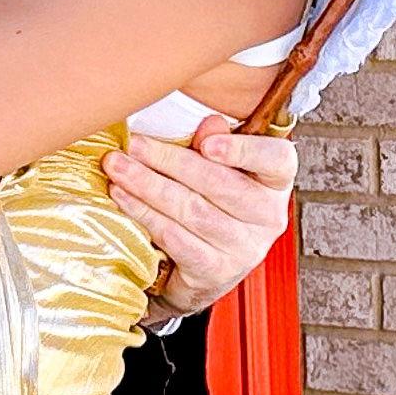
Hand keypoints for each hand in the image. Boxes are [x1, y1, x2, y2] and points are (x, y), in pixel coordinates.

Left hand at [105, 117, 297, 322]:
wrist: (203, 266)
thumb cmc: (212, 201)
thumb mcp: (219, 167)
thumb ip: (215, 142)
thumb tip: (209, 124)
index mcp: (275, 181)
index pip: (277, 159)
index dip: (244, 150)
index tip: (207, 143)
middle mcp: (268, 216)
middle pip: (220, 184)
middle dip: (170, 161)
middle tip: (134, 145)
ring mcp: (244, 248)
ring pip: (192, 211)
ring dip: (148, 186)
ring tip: (118, 168)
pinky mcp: (215, 271)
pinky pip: (175, 238)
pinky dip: (144, 214)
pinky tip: (123, 197)